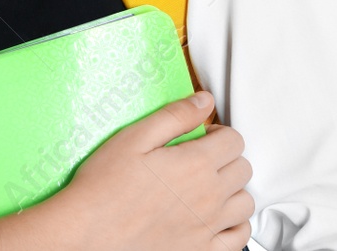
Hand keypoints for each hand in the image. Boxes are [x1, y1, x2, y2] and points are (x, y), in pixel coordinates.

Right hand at [0, 90, 253, 250]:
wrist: (90, 231)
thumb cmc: (105, 186)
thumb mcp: (134, 138)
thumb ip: (174, 116)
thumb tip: (203, 101)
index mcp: (196, 164)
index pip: (234, 140)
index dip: (219, 132)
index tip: (204, 135)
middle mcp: (210, 196)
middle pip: (243, 169)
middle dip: (227, 157)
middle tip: (202, 157)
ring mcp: (209, 226)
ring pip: (246, 202)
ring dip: (233, 190)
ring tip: (209, 185)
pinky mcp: (202, 249)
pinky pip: (240, 238)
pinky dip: (235, 225)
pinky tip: (217, 217)